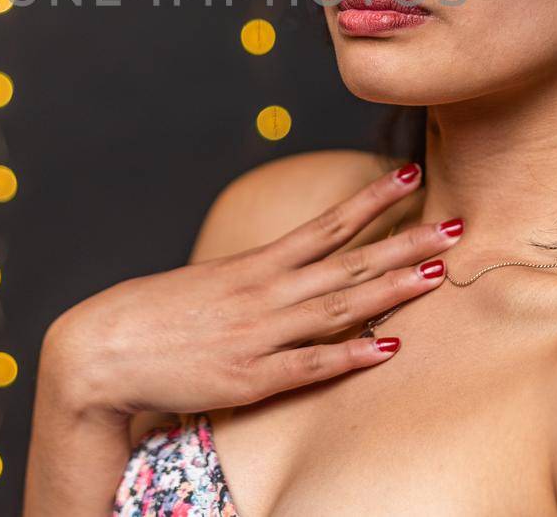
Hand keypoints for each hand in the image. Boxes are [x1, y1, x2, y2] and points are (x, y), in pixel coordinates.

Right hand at [41, 162, 460, 420]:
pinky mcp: (249, 378)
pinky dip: (351, 356)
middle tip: (455, 225)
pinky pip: (310, 366)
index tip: (410, 178)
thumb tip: (290, 276)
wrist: (100, 351)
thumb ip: (254, 284)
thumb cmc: (152, 318)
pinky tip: (388, 347)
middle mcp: (265, 294)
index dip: (372, 203)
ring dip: (392, 289)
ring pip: (339, 306)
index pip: (326, 226)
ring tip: (437, 272)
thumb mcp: (210, 287)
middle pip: (348, 262)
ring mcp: (260, 335)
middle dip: (405, 243)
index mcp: (255, 268)